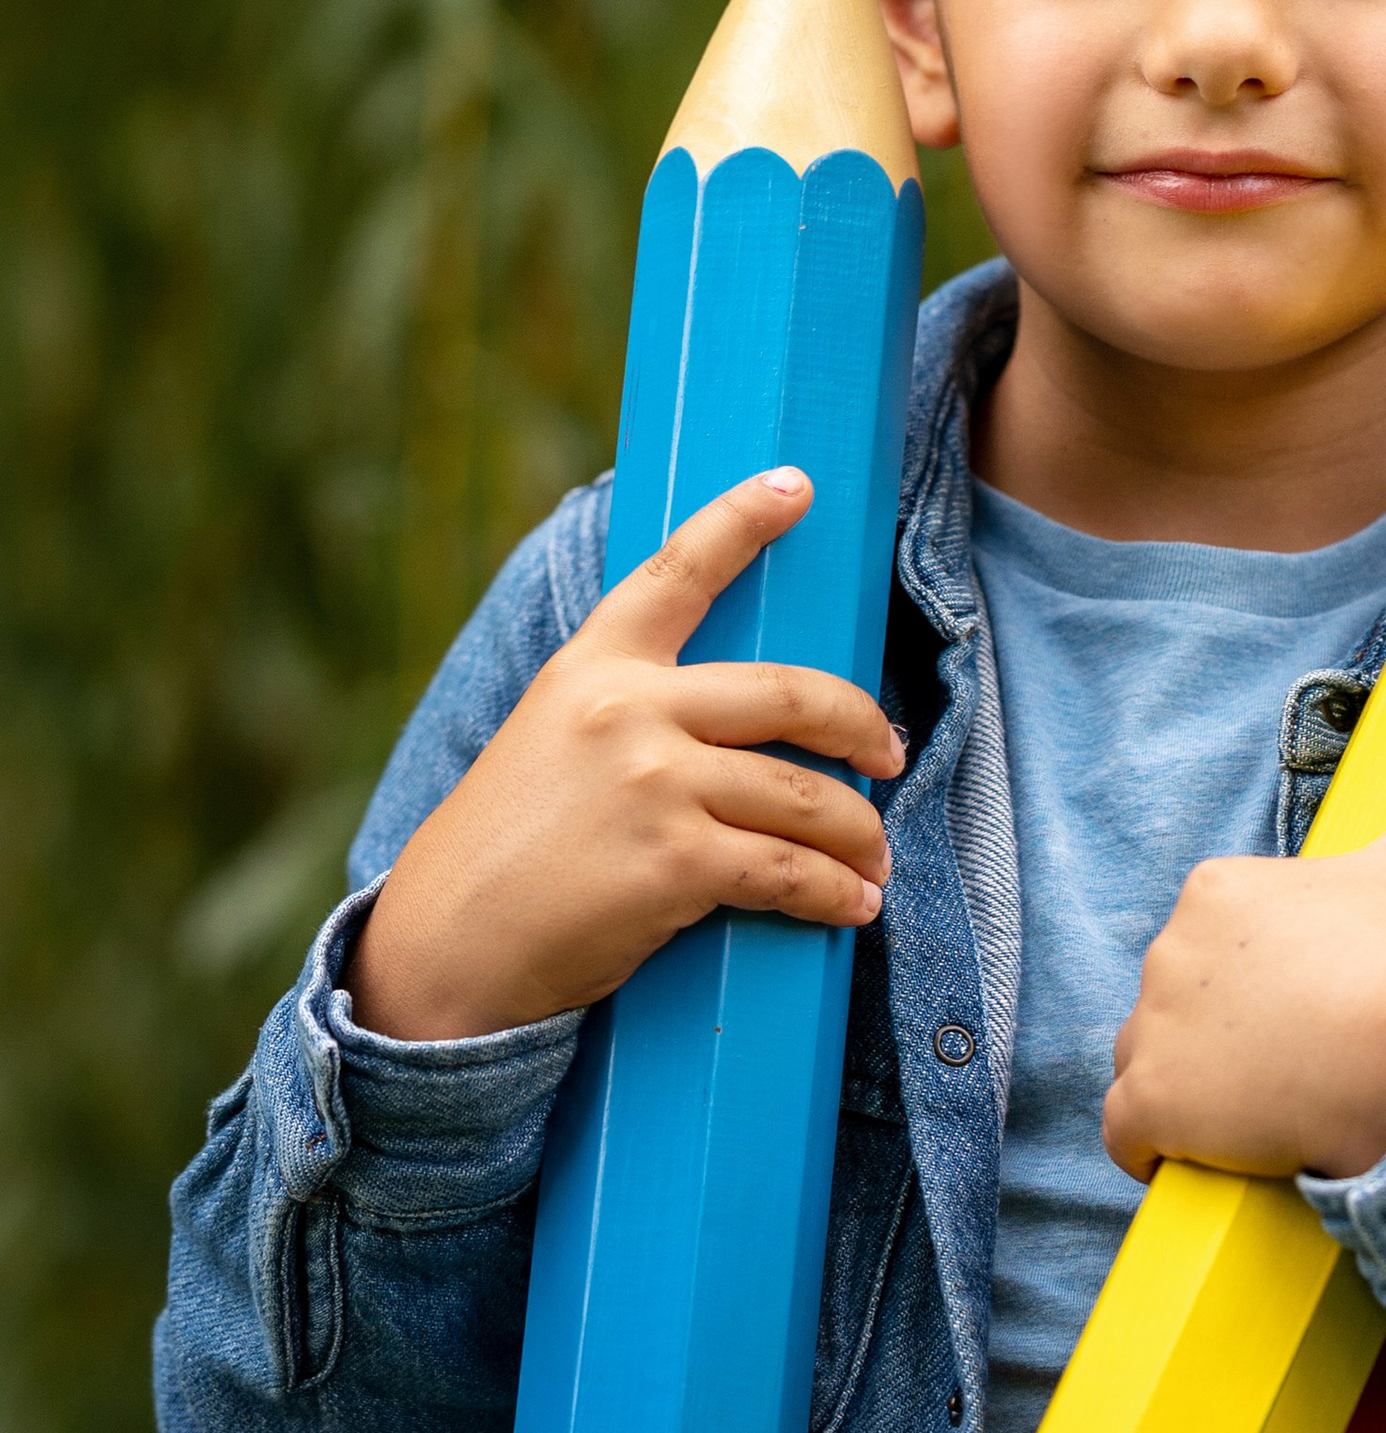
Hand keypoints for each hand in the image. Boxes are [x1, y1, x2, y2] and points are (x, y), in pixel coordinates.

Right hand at [346, 469, 904, 1043]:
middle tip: (891, 755)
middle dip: (861, 725)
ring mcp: (654, 783)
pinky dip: (836, 893)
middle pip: (791, 694)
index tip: (796, 484)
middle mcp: (627, 709)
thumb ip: (626, 712)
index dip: (742, 520)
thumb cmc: (505, 852)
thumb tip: (732, 725)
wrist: (446, 948)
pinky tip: (853, 906)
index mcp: (593, 667)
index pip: (677, 572)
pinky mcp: (675, 862)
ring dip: (861, 835)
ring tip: (875, 862)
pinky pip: (790, 870)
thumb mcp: (549, 740)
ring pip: (806, 796)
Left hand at [1102, 728, 1385, 1184]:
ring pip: (1153, 1066)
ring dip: (1194, 1093)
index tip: (1314, 1009)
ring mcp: (1151, 1025)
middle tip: (1303, 1062)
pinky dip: (1157, 1149)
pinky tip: (1209, 1155)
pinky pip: (1127, 1133)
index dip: (1263, 988)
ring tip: (1267, 1109)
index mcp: (1217, 889)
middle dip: (1227, 1038)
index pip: (1214, 951)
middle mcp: (1167, 948)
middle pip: (1181, 1006)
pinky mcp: (1148, 1102)